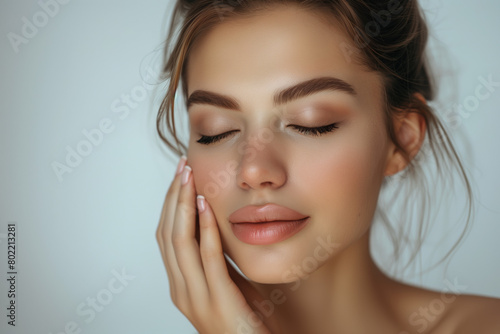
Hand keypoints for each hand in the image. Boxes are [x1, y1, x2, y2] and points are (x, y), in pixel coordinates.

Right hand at [156, 157, 278, 333]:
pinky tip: (204, 206)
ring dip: (182, 205)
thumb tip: (216, 224)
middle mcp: (181, 289)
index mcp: (181, 284)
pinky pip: (207, 258)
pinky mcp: (217, 301)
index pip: (166, 236)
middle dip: (173, 197)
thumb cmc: (244, 320)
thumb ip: (217, 258)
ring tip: (189, 178)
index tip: (179, 175)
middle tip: (181, 167)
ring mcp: (196, 297)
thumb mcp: (226, 282)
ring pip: (179, 242)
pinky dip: (203, 229)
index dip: (169, 203)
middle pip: (167, 233)